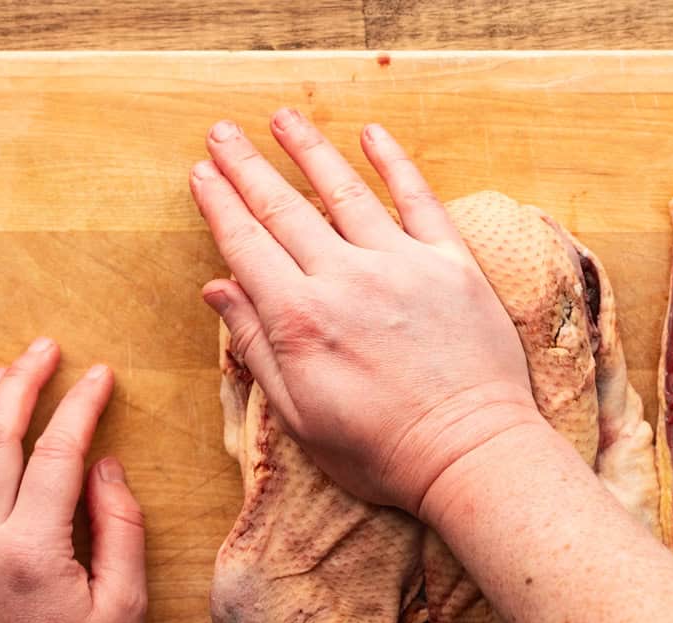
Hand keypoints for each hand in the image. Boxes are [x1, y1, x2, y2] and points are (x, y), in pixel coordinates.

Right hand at [191, 109, 543, 514]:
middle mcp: (345, 279)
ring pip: (344, 192)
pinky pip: (418, 199)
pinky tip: (373, 133)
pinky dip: (394, 163)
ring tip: (283, 117)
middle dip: (248, 166)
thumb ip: (258, 347)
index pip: (246, 245)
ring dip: (309, 150)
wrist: (469, 455)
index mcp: (300, 319)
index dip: (220, 205)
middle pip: (284, 209)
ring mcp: (401, 264)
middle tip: (222, 132)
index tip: (202, 174)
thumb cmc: (381, 450)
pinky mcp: (450, 263)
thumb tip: (217, 290)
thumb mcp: (300, 415)